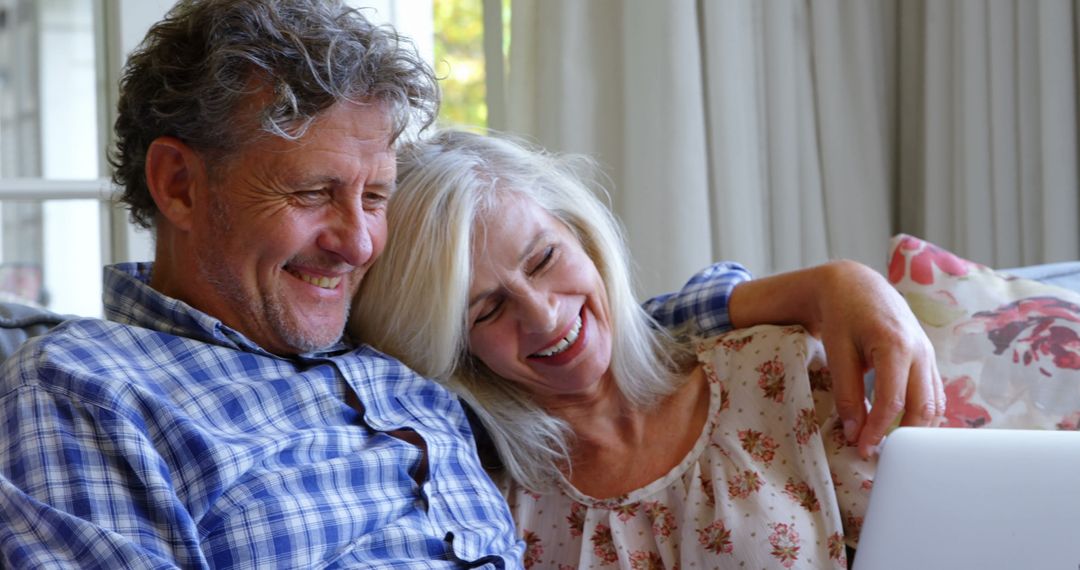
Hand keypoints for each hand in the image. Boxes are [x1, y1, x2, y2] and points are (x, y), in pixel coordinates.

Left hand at [729, 259, 944, 457]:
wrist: (856, 285)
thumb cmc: (842, 315)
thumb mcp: (837, 352)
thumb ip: (847, 393)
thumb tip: (854, 432)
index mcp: (895, 345)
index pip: (893, 401)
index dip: (879, 430)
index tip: (863, 449)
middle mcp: (919, 350)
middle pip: (924, 407)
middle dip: (905, 438)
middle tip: (880, 455)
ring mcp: (928, 354)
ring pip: (935, 403)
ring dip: (918, 429)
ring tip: (892, 447)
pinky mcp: (928, 358)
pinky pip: (934, 393)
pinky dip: (922, 414)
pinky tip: (904, 428)